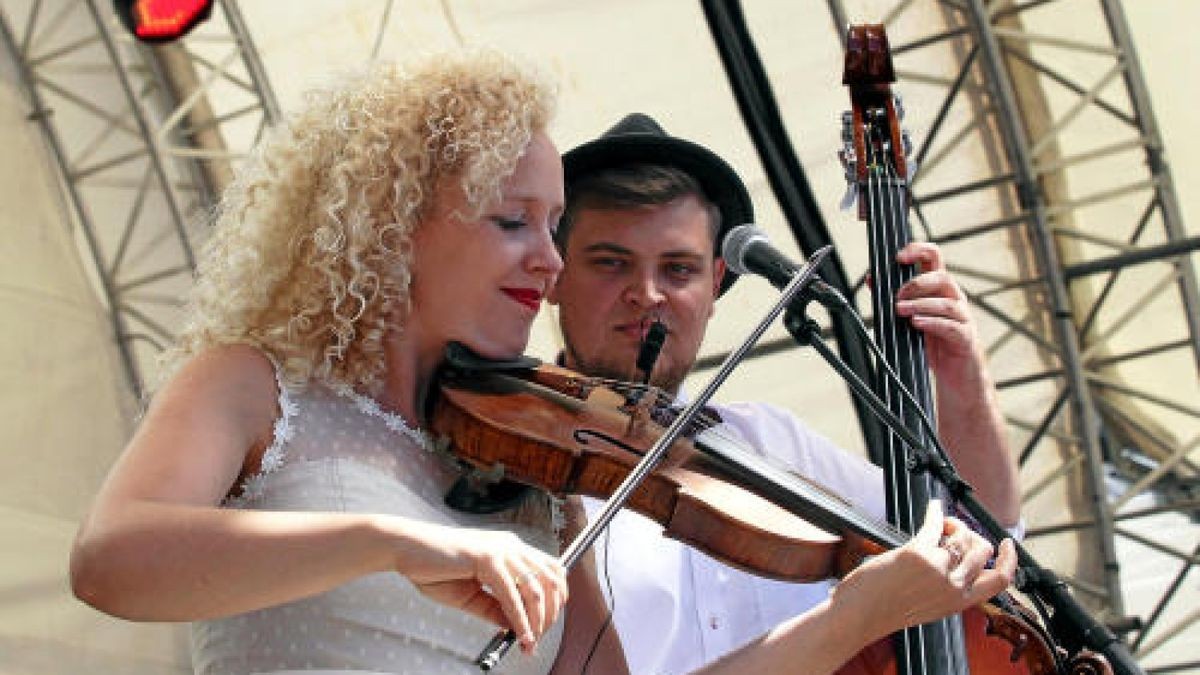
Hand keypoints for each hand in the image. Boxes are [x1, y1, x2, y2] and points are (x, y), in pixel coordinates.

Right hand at [395, 521, 568, 653]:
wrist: (405, 549)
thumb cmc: (433, 567)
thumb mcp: (471, 596)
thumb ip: (496, 609)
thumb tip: (517, 626)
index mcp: (510, 549)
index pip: (550, 572)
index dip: (555, 601)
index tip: (545, 625)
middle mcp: (511, 546)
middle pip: (550, 581)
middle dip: (549, 615)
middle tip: (537, 638)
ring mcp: (500, 549)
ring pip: (535, 589)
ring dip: (537, 620)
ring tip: (529, 641)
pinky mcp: (486, 557)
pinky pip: (511, 593)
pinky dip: (520, 618)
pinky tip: (520, 634)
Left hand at [831, 500, 1016, 640]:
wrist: (860, 614)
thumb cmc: (887, 609)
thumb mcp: (929, 606)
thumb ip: (947, 587)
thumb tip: (953, 555)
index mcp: (959, 602)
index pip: (999, 581)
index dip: (1009, 560)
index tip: (1007, 544)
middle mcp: (953, 586)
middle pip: (982, 550)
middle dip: (971, 534)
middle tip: (954, 531)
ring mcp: (937, 569)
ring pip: (961, 535)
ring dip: (953, 523)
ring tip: (939, 524)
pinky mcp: (917, 553)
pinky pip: (934, 525)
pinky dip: (935, 512)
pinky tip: (933, 508)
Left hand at [894, 242, 984, 393]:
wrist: (957, 376)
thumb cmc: (935, 344)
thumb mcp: (911, 318)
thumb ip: (896, 299)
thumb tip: (872, 279)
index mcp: (940, 290)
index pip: (935, 259)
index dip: (919, 251)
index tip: (899, 256)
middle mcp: (955, 299)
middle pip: (942, 278)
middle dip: (917, 283)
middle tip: (897, 296)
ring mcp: (963, 318)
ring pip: (947, 303)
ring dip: (921, 304)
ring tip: (900, 310)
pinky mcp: (965, 338)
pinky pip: (951, 327)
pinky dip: (932, 323)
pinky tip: (916, 323)